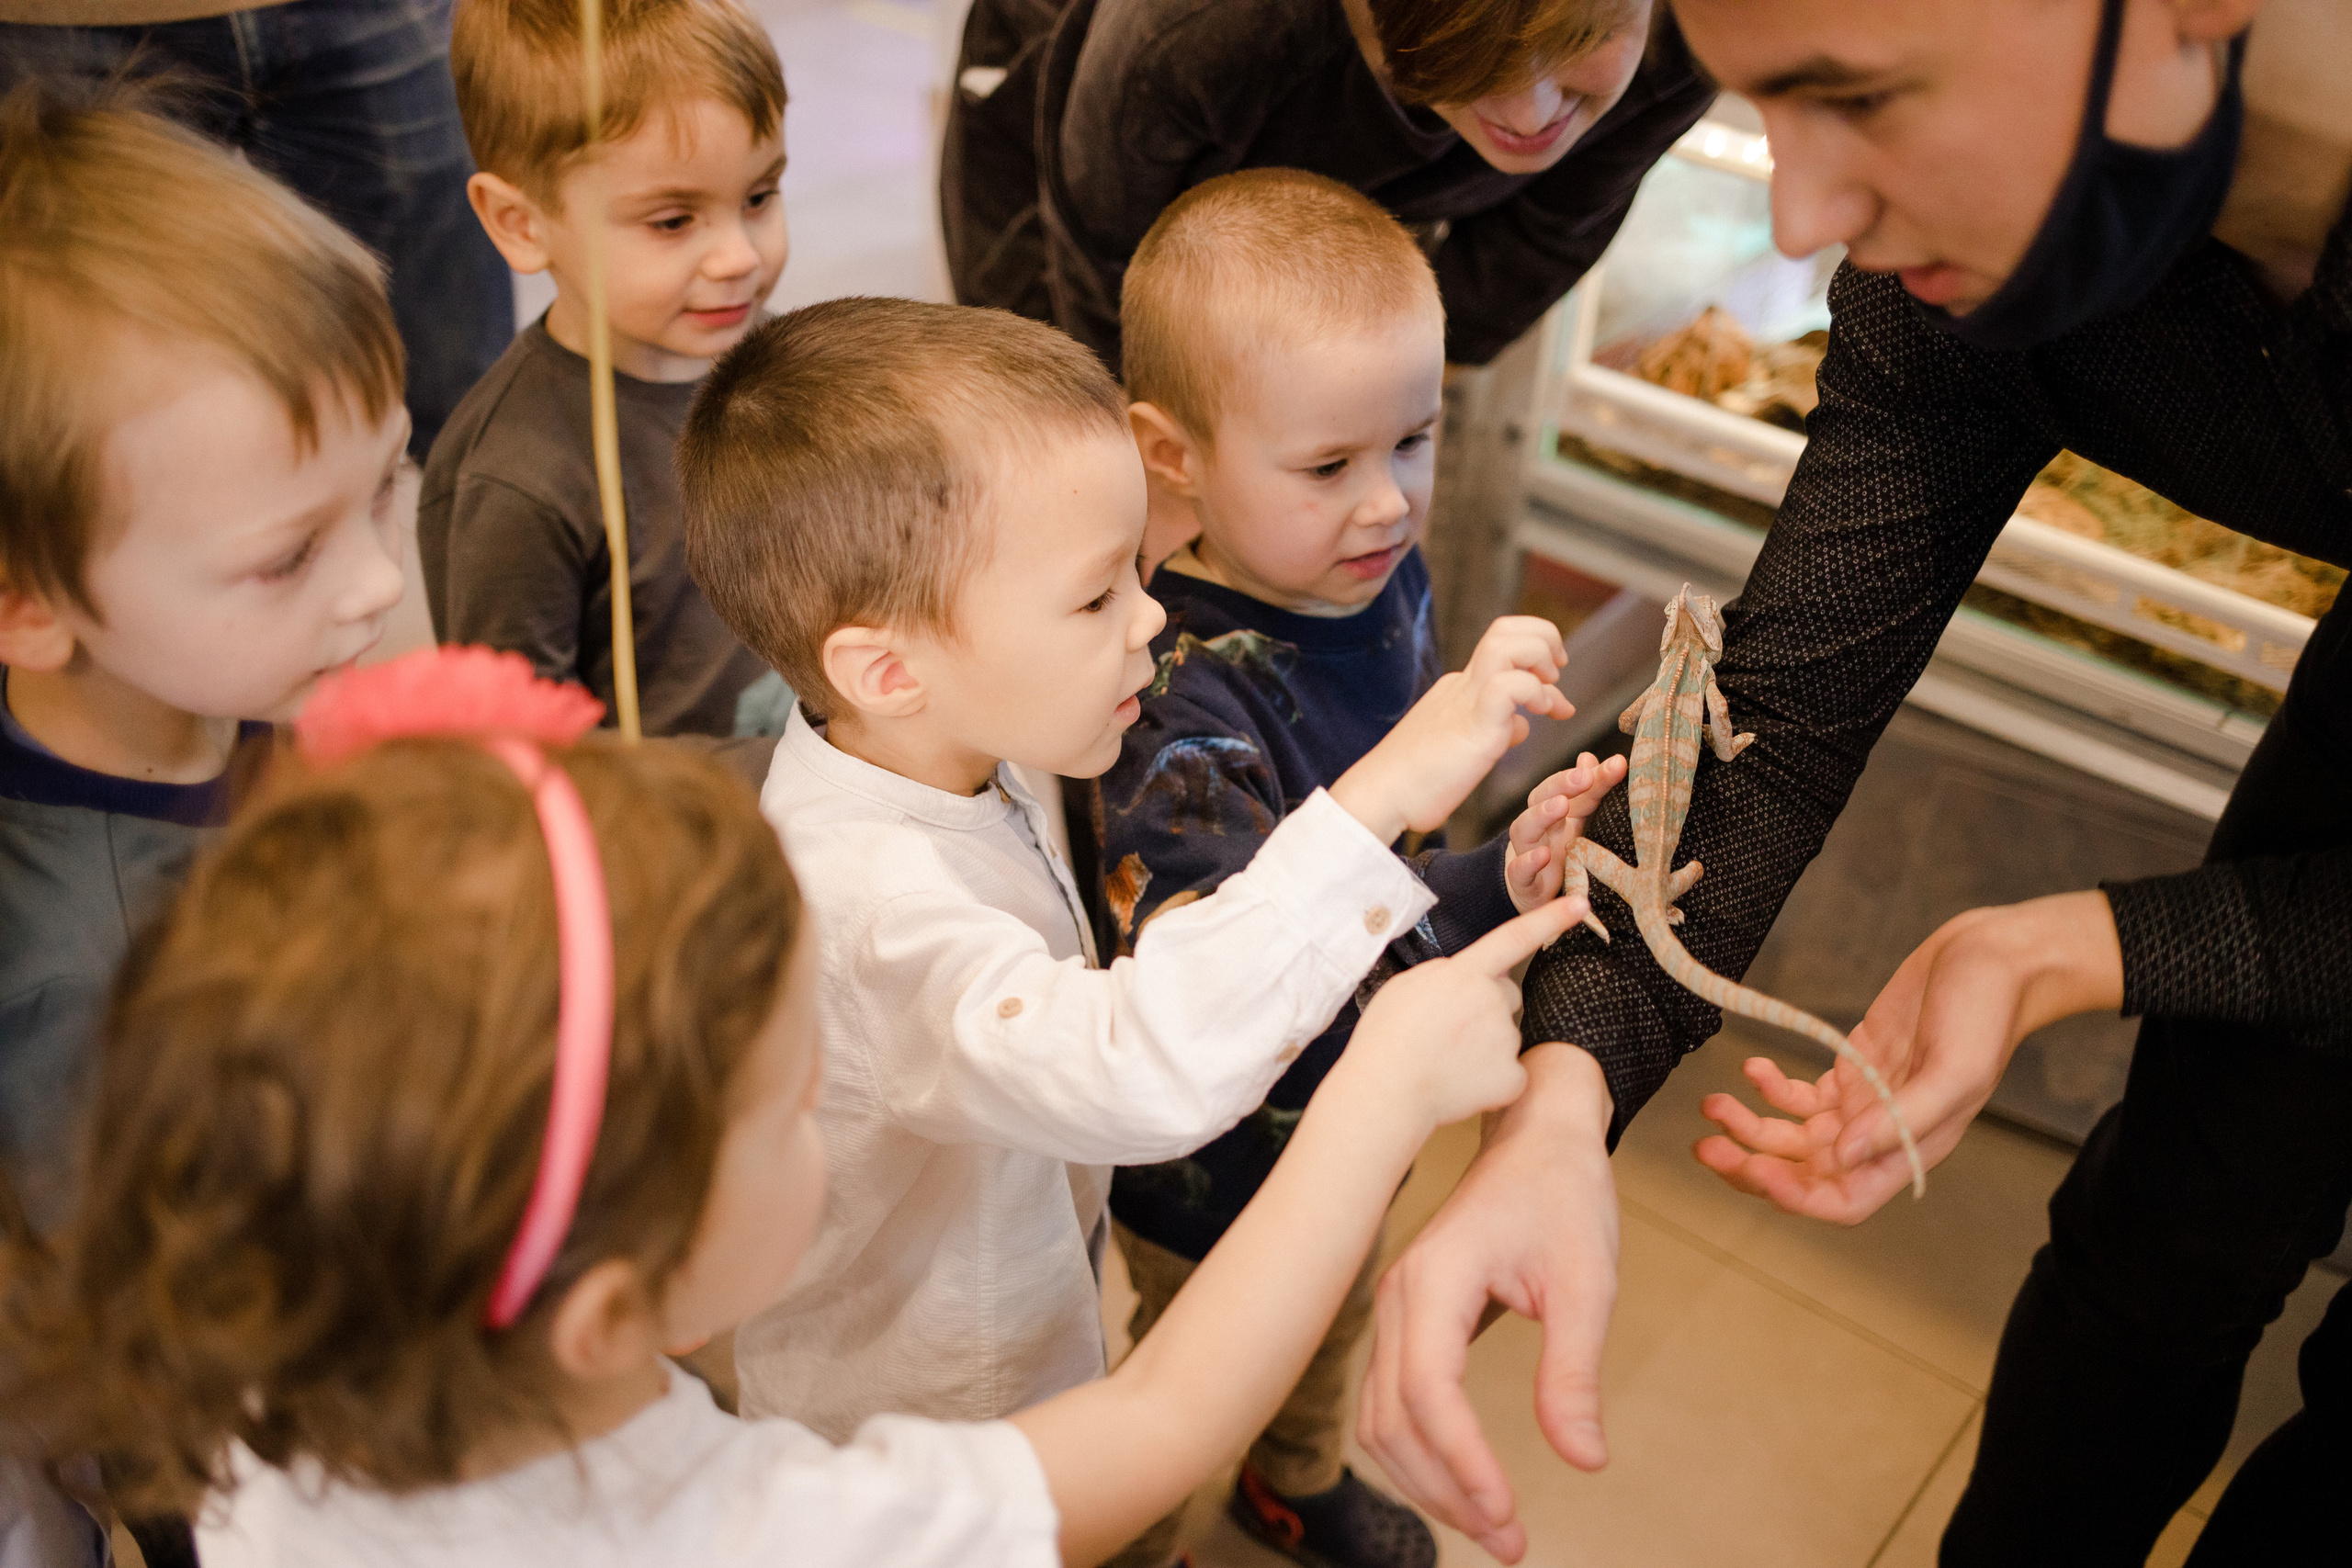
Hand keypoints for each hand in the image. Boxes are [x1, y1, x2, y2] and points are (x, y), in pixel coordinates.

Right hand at [1331, 616, 1574, 842]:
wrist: (1379, 796)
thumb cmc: (1417, 783)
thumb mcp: (1467, 749)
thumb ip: (1496, 730)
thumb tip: (1522, 725)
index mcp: (1460, 690)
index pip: (1503, 647)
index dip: (1537, 655)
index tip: (1554, 692)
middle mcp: (1463, 685)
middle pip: (1505, 628)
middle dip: (1544, 639)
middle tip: (1557, 674)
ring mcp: (1465, 699)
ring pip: (1506, 642)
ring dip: (1540, 656)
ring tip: (1549, 690)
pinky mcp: (1471, 722)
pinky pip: (1507, 685)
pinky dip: (1534, 691)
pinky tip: (1540, 715)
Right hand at [1345, 897, 1588, 1130]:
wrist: (1385, 1092)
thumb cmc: (1387, 1038)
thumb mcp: (1407, 986)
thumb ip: (1445, 973)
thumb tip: (1466, 976)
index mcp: (1466, 973)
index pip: (1514, 938)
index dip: (1550, 919)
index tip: (1580, 904)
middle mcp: (1493, 1001)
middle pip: (1507, 994)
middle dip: (1487, 1007)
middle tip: (1446, 1031)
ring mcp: (1506, 1040)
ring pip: (1506, 1035)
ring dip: (1484, 1046)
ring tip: (1444, 1060)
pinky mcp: (1512, 1077)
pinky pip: (1510, 1072)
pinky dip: (1491, 1081)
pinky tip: (1460, 1084)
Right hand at [1358, 1043, 1616, 1563]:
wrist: (1538, 1135)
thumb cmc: (1562, 1194)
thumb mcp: (1588, 1279)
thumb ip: (1575, 1370)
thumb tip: (1583, 1458)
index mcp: (1437, 1279)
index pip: (1431, 1390)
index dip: (1463, 1460)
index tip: (1510, 1514)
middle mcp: (1400, 1297)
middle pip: (1394, 1418)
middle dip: (1446, 1490)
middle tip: (1511, 1542)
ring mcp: (1395, 1309)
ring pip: (1382, 1419)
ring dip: (1429, 1481)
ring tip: (1492, 1527)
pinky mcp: (1407, 1321)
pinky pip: (1392, 1402)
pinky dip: (1420, 1454)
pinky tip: (1463, 1484)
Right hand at [1503, 751, 1626, 913]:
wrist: (1531, 889)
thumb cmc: (1557, 848)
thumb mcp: (1578, 819)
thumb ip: (1588, 790)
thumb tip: (1589, 756)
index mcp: (1552, 808)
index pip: (1565, 785)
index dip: (1589, 774)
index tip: (1616, 764)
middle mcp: (1537, 825)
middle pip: (1540, 797)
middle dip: (1562, 784)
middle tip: (1585, 776)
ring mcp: (1527, 851)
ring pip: (1524, 828)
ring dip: (1541, 814)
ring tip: (1560, 804)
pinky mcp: (1523, 881)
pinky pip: (1519, 870)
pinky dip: (1528, 862)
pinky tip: (1543, 855)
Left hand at [1693, 890, 2124, 1223]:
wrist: (1991, 959)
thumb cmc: (1986, 1015)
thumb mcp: (1954, 1071)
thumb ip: (1899, 1121)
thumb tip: (1841, 1158)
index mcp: (1909, 1150)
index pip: (1843, 1200)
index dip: (1796, 1197)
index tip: (1756, 1170)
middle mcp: (1880, 1136)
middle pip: (1805, 1173)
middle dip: (1752, 1165)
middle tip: (1706, 1144)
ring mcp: (1863, 1102)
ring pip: (1792, 1135)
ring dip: (1748, 1126)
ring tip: (1712, 1104)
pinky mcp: (1851, 1067)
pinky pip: (1799, 1095)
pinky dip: (1769, 1087)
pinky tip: (1753, 1067)